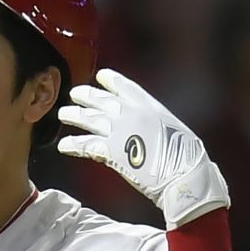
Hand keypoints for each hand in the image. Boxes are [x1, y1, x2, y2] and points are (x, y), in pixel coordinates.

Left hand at [58, 68, 229, 228]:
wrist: (184, 175)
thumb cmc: (187, 158)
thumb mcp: (173, 130)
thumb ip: (156, 125)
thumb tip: (149, 128)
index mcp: (151, 106)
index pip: (126, 88)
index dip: (112, 81)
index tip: (101, 75)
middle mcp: (133, 114)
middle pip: (103, 100)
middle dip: (87, 95)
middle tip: (75, 93)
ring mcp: (121, 131)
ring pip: (90, 119)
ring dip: (75, 116)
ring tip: (63, 114)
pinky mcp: (112, 151)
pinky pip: (86, 145)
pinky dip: (73, 145)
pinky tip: (63, 146)